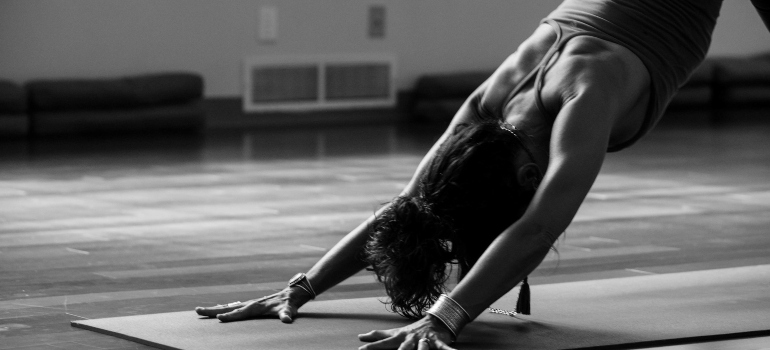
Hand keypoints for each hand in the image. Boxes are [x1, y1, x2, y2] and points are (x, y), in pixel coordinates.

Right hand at [194, 287, 310, 322]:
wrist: (292, 294)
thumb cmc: (290, 304)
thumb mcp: (289, 310)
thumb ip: (287, 314)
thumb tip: (287, 319)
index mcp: (256, 307)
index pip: (240, 313)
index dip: (230, 316)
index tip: (219, 318)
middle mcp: (250, 304)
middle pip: (228, 308)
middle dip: (213, 310)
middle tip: (197, 310)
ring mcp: (249, 304)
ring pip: (228, 307)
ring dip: (214, 309)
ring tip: (200, 310)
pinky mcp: (250, 305)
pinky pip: (233, 307)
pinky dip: (223, 308)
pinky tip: (217, 310)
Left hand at [358, 315, 456, 349]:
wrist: (436, 320)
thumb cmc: (413, 330)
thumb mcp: (396, 332)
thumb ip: (380, 335)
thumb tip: (362, 336)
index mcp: (400, 337)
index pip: (384, 342)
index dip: (373, 346)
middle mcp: (411, 338)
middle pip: (402, 347)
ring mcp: (424, 339)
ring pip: (422, 347)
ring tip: (422, 349)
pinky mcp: (437, 340)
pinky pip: (443, 347)